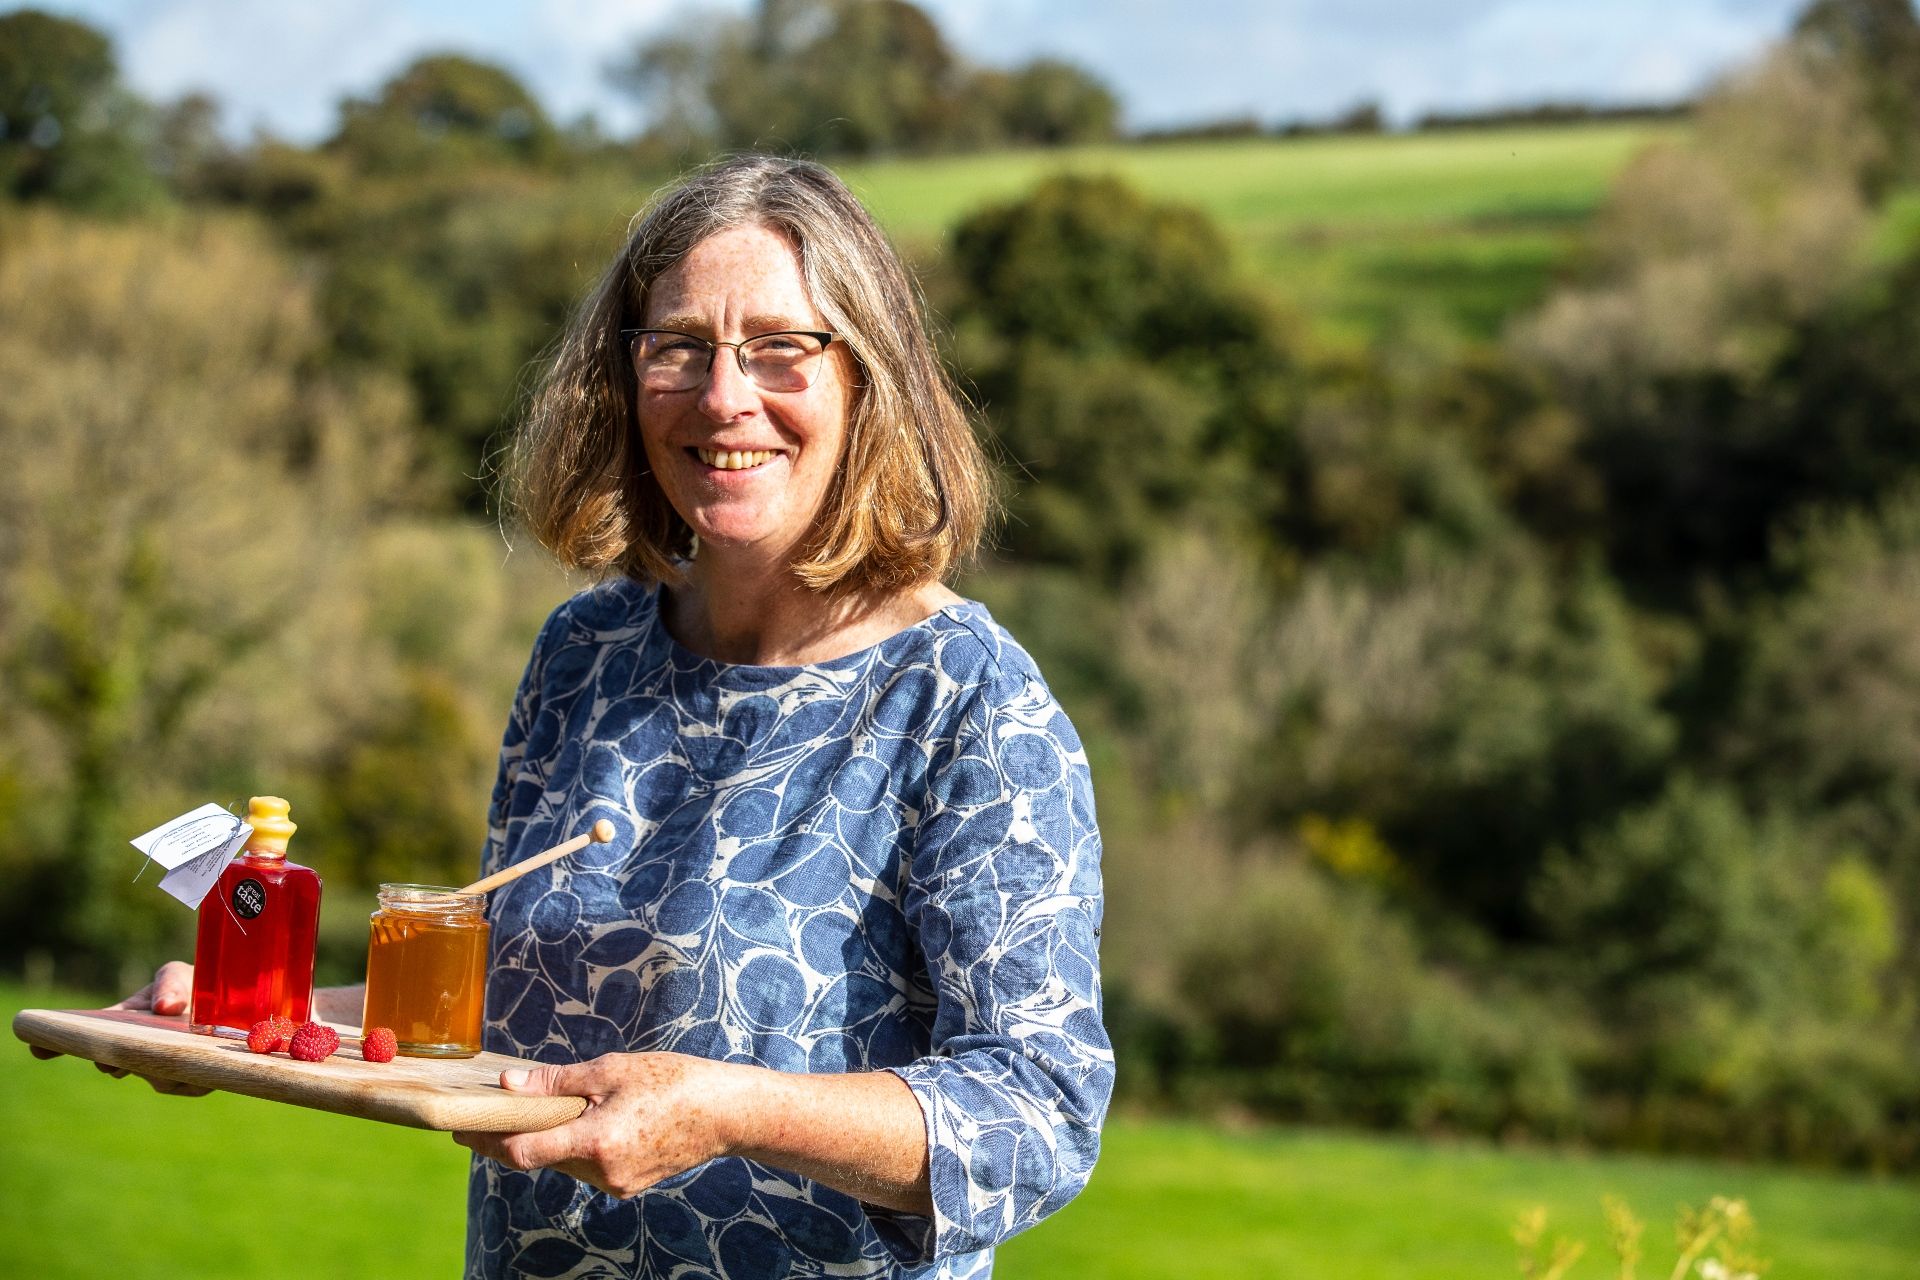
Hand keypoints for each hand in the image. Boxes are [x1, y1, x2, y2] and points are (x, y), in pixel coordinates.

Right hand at [29, 960, 209, 1095]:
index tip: (38, 1047)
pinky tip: (199, 1065)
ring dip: (161, 1069)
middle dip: (119, 1063)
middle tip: (116, 1060)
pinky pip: (190, 1086)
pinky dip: (192, 1078)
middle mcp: (136, 1052)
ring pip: (156, 1079)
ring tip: (171, 1056)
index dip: (54, 1045)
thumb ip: (170, 985)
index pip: (83, 1038)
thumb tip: (164, 1007)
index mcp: (122, 1025)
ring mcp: (165, 1068)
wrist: (231, 1005)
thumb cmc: (193, 986)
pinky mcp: (197, 1080)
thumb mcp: (179, 976)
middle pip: (117, 1065)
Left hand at [453, 1052, 740, 1198]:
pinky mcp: (628, 1185)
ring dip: (549, 1139)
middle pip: (541, 1157)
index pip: (523, 1152)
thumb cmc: (675, 1082)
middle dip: (515, 1135)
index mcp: (596, 1141)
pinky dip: (577, 1145)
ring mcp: (616, 1184)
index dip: (488, 1141)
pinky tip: (582, 1121)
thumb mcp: (613, 1070)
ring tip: (539, 1109)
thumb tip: (510, 1085)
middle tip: (491, 1112)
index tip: (462, 1129)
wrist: (728, 1114)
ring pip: (564, 1162)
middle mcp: (602, 1172)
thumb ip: (558, 1082)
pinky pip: (588, 1166)